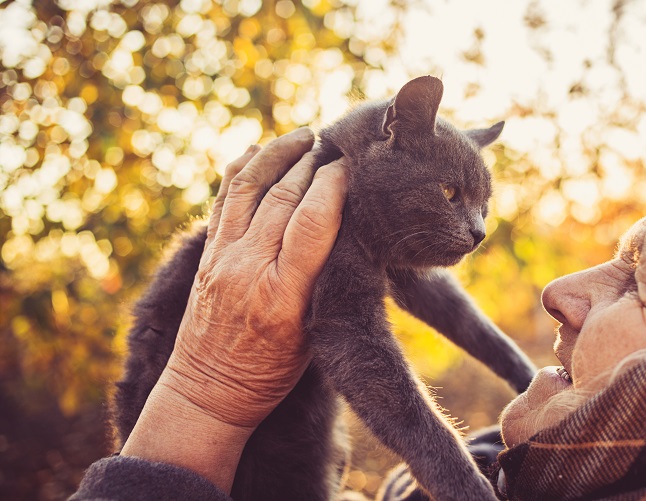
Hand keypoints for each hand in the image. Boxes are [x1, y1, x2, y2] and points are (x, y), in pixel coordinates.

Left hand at [121, 128, 348, 491]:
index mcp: (284, 295)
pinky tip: (257, 149)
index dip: (334, 185)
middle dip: (311, 164)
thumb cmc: (273, 370)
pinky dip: (240, 169)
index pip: (313, 222)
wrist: (210, 389)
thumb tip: (347, 228)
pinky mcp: (207, 254)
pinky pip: (222, 200)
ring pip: (249, 188)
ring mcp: (222, 257)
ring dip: (278, 155)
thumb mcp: (314, 334)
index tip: (352, 167)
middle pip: (283, 198)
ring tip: (303, 135)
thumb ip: (326, 281)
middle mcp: (249, 269)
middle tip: (336, 143)